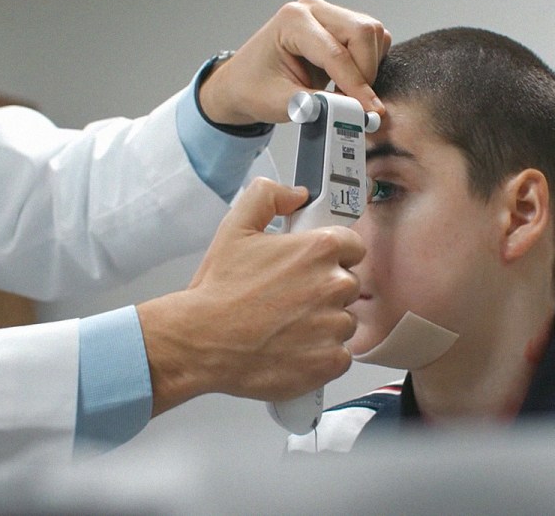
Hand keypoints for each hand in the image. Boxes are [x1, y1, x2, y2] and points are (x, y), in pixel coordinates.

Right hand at [137, 177, 364, 415]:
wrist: (202, 341)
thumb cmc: (218, 291)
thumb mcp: (235, 227)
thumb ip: (267, 196)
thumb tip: (296, 194)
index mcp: (319, 249)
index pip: (352, 246)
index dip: (331, 256)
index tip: (312, 266)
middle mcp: (334, 285)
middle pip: (347, 284)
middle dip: (323, 290)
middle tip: (289, 298)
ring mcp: (334, 325)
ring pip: (344, 320)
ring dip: (323, 323)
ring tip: (286, 325)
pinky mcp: (330, 360)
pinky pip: (340, 354)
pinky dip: (320, 354)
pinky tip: (292, 348)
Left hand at [198, 0, 390, 125]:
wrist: (244, 82)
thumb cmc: (253, 87)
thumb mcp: (280, 103)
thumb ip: (317, 107)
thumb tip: (352, 112)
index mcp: (292, 20)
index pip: (336, 53)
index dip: (356, 85)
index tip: (370, 111)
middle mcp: (312, 9)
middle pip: (362, 33)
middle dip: (366, 72)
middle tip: (356, 102)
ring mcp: (327, 14)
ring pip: (372, 34)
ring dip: (369, 67)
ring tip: (346, 92)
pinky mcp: (339, 25)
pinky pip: (371, 40)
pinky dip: (369, 62)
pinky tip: (349, 81)